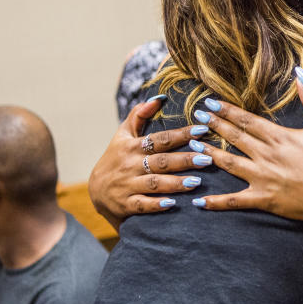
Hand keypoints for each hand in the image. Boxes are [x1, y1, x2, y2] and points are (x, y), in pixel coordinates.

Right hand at [88, 96, 210, 228]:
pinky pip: (142, 205)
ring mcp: (128, 185)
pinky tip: (172, 204)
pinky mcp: (126, 205)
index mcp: (132, 146)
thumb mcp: (122, 135)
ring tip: (196, 182)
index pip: (160, 138)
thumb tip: (159, 98)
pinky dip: (156, 205)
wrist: (95, 191)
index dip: (181, 134)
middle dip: (184, 160)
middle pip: (161, 161)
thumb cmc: (115, 158)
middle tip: (207, 158)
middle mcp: (131, 165)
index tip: (202, 129)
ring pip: (154, 183)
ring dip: (175, 183)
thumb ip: (139, 115)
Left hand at [182, 72, 302, 230]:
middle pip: (234, 137)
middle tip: (197, 117)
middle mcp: (267, 155)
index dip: (226, 110)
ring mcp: (263, 177)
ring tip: (192, 145)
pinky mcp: (264, 199)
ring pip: (229, 163)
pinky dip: (216, 202)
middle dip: (214, 125)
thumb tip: (300, 72)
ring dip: (209, 153)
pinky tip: (199, 202)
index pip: (246, 120)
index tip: (210, 102)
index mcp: (279, 136)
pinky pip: (235, 200)